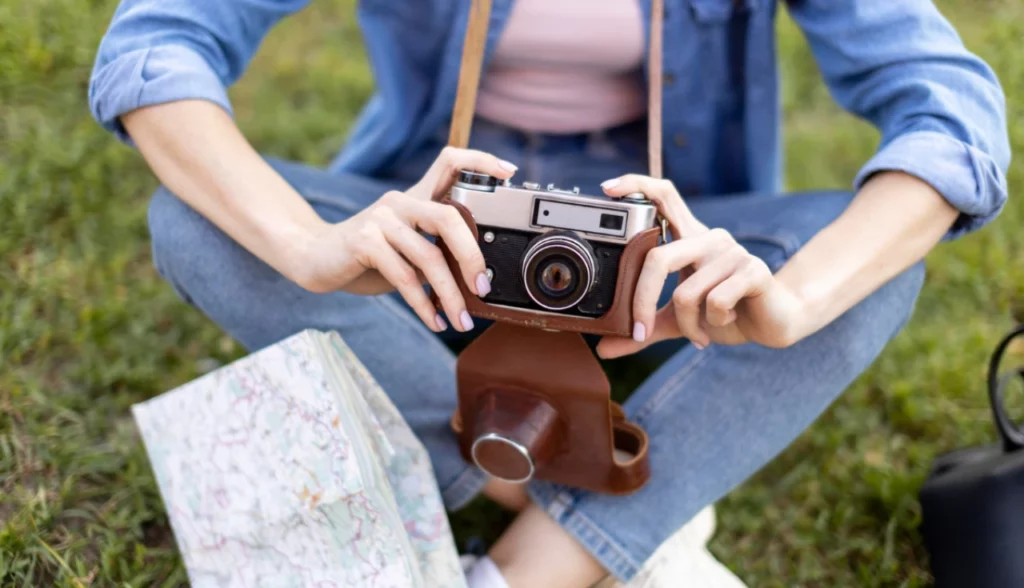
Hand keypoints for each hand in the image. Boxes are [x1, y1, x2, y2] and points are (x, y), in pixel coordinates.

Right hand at [297, 147, 517, 332]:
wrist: (315, 259)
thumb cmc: (369, 257)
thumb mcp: (409, 248)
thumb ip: (438, 250)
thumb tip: (478, 278)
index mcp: (416, 197)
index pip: (449, 161)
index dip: (480, 161)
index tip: (508, 172)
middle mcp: (400, 201)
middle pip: (449, 217)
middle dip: (472, 256)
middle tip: (483, 288)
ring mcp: (381, 219)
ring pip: (429, 257)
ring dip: (449, 295)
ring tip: (460, 320)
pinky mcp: (365, 242)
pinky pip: (405, 278)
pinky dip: (424, 305)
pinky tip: (434, 321)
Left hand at [595, 175, 807, 358]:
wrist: (774, 323)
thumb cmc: (724, 314)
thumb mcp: (677, 321)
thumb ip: (644, 329)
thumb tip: (604, 348)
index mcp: (689, 239)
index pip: (664, 196)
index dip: (636, 186)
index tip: (607, 188)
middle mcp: (709, 238)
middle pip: (658, 258)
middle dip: (642, 302)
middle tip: (639, 331)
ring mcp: (732, 251)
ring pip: (685, 294)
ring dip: (688, 326)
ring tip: (702, 332)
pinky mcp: (753, 270)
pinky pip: (714, 303)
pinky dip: (712, 324)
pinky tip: (728, 321)